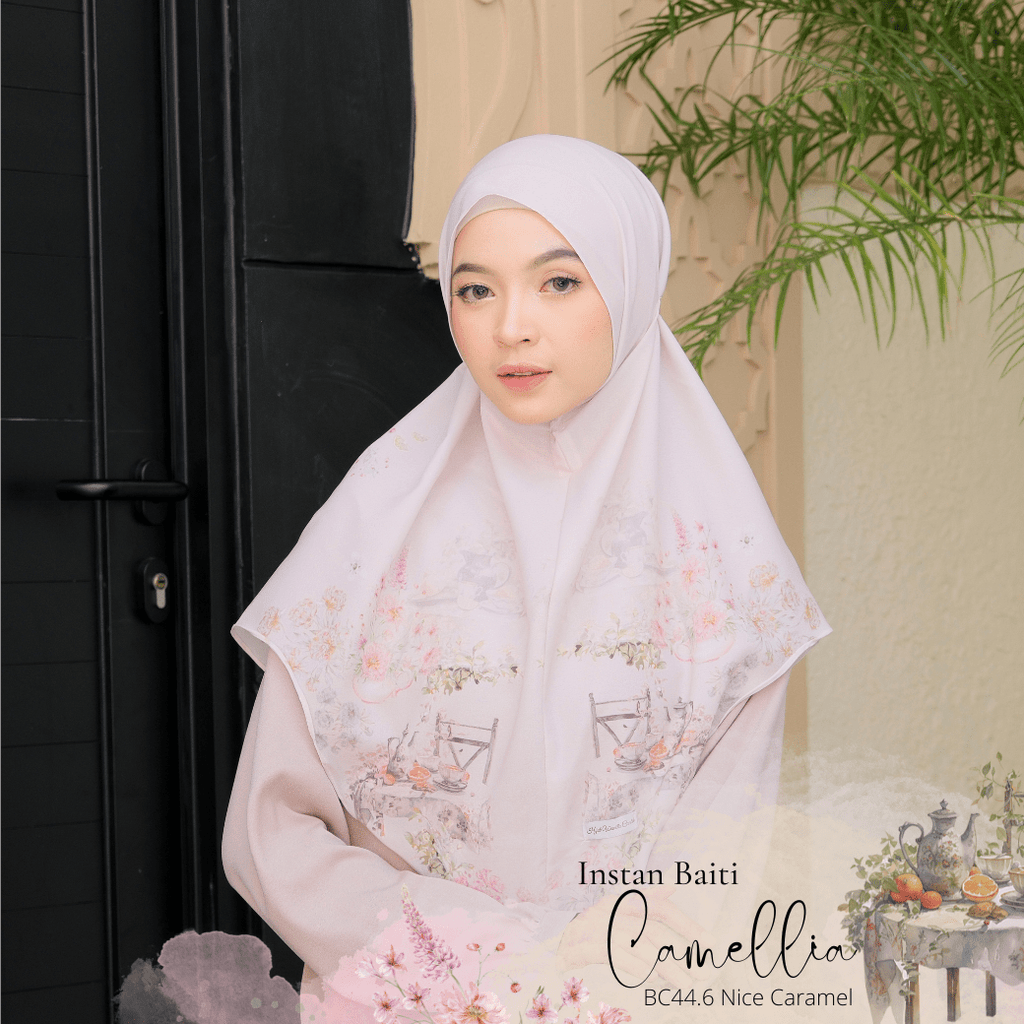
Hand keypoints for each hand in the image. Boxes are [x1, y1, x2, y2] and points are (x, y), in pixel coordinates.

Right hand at [557, 888, 709, 986]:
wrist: (548, 941)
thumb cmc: (589, 928)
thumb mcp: (617, 912)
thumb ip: (645, 902)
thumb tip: (673, 887)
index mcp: (619, 902)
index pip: (656, 907)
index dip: (683, 921)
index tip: (708, 940)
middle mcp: (610, 912)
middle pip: (652, 932)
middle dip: (679, 952)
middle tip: (700, 971)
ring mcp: (598, 929)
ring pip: (639, 947)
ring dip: (665, 967)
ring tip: (683, 983)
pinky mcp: (586, 946)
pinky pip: (618, 957)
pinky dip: (637, 968)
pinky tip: (652, 979)